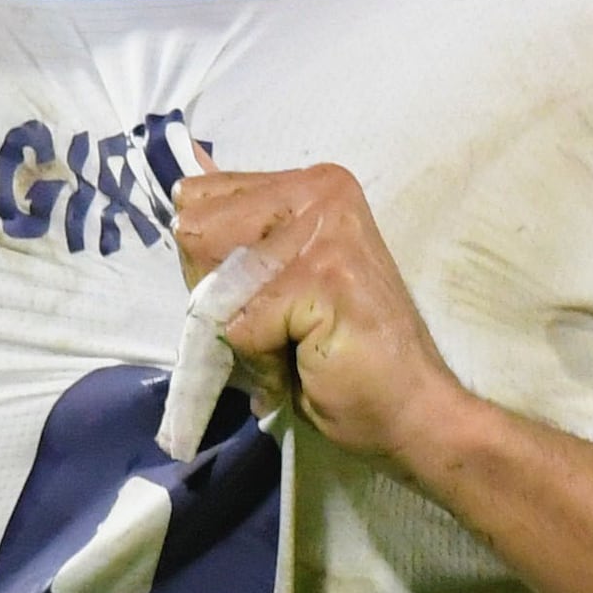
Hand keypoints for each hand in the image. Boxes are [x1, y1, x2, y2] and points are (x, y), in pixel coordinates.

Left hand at [172, 161, 480, 471]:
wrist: (414, 408)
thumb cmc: (343, 351)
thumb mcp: (279, 275)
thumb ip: (236, 235)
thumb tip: (178, 192)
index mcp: (310, 183)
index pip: (199, 197)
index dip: (208, 261)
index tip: (264, 292)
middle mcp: (320, 192)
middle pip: (196, 232)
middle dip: (218, 294)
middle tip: (279, 323)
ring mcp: (323, 232)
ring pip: (215, 279)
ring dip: (241, 329)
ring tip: (294, 342)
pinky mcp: (321, 278)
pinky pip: (241, 327)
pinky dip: (263, 363)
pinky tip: (307, 362)